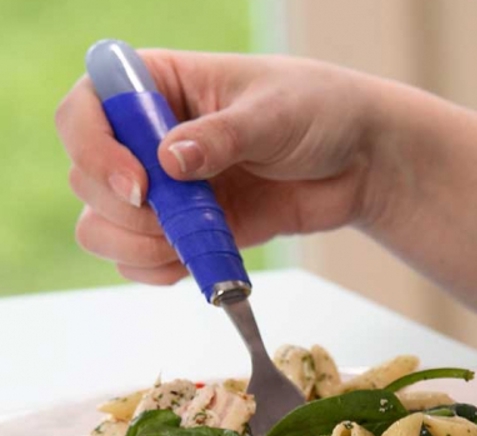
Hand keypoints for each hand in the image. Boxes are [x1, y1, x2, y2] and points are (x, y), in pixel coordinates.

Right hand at [56, 51, 385, 283]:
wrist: (356, 163)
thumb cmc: (318, 112)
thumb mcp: (273, 114)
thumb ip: (221, 137)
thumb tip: (167, 161)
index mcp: (160, 87)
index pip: (85, 111)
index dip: (95, 151)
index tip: (140, 185)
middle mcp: (151, 139)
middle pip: (87, 179)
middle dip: (124, 211)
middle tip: (178, 217)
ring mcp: (169, 189)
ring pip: (104, 226)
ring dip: (134, 246)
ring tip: (188, 243)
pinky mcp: (191, 229)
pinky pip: (142, 259)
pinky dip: (154, 270)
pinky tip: (187, 265)